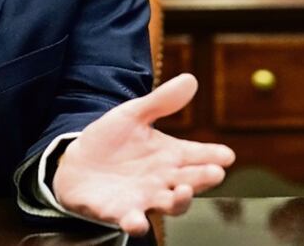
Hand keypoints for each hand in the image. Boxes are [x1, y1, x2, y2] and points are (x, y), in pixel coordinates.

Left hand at [52, 73, 234, 234]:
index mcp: (169, 155)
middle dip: (204, 178)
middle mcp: (163, 180)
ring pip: (169, 205)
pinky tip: (137, 221)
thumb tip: (191, 79)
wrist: (76, 164)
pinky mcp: (120, 212)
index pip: (198, 155)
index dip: (213, 155)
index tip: (227, 155)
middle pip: (190, 181)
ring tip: (183, 191)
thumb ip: (160, 101)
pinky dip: (136, 223)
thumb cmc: (111, 141)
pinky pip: (132, 221)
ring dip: (179, 201)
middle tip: (215, 172)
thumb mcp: (133, 115)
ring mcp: (144, 198)